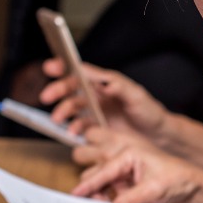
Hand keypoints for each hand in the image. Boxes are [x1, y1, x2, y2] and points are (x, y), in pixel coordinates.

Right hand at [40, 59, 170, 140]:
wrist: (156, 136)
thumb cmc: (149, 112)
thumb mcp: (137, 96)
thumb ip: (121, 87)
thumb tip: (105, 82)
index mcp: (105, 81)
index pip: (82, 70)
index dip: (64, 66)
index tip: (51, 66)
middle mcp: (97, 94)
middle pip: (71, 88)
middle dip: (57, 90)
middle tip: (46, 96)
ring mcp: (95, 111)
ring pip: (72, 107)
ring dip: (62, 111)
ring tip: (57, 119)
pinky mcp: (95, 127)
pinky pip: (79, 126)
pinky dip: (73, 128)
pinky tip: (73, 132)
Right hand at [72, 132, 202, 202]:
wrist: (193, 193)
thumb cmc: (178, 180)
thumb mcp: (155, 189)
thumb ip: (131, 201)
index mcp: (128, 154)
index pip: (104, 170)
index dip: (90, 184)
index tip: (76, 195)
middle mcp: (122, 165)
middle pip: (95, 176)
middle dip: (90, 191)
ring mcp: (123, 180)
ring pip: (100, 190)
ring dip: (97, 200)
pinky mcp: (126, 195)